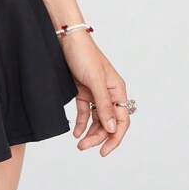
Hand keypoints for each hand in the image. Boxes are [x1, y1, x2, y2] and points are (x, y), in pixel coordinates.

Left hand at [60, 33, 131, 155]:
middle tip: (84, 147)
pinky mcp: (82, 90)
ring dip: (90, 132)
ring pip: (96, 119)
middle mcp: (108, 93)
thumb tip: (112, 128)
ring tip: (79, 144)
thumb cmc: (83, 54)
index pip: (122, 120)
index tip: (104, 151)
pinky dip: (81, 123)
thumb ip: (104, 105)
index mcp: (117, 90)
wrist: (66, 38)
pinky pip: (85, 111)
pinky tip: (76, 132)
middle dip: (98, 137)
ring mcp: (95, 92)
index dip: (115, 138)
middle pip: (108, 122)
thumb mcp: (95, 80)